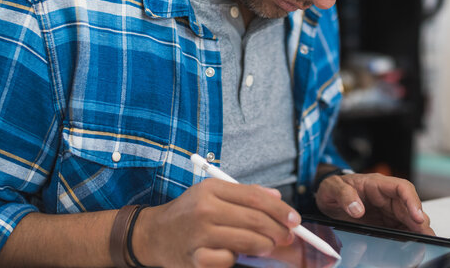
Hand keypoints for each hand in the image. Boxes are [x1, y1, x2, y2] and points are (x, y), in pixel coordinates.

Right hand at [132, 179, 300, 267]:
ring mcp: (199, 235)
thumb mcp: (212, 193)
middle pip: (255, 220)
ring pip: (247, 242)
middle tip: (288, 237)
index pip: (255, 197)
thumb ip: (245, 193)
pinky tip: (229, 254)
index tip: (294, 218)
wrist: (154, 235)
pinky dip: (235, 259)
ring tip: (267, 246)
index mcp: (211, 188)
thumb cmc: (190, 212)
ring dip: (264, 246)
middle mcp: (204, 209)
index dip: (280, 209)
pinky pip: (229, 261)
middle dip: (278, 230)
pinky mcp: (195, 259)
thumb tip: (276, 197)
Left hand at [315, 173, 434, 234]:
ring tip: (422, 244)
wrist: (326, 197)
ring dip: (416, 231)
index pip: (402, 188)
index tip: (418, 217)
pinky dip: (406, 238)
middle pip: (409, 207)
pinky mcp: (384, 223)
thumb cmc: (332, 188)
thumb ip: (343, 195)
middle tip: (425, 238)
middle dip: (420, 222)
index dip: (413, 201)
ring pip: (408, 220)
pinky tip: (410, 247)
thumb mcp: (331, 187)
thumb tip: (357, 209)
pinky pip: (399, 230)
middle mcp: (386, 196)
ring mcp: (386, 210)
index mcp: (376, 184)